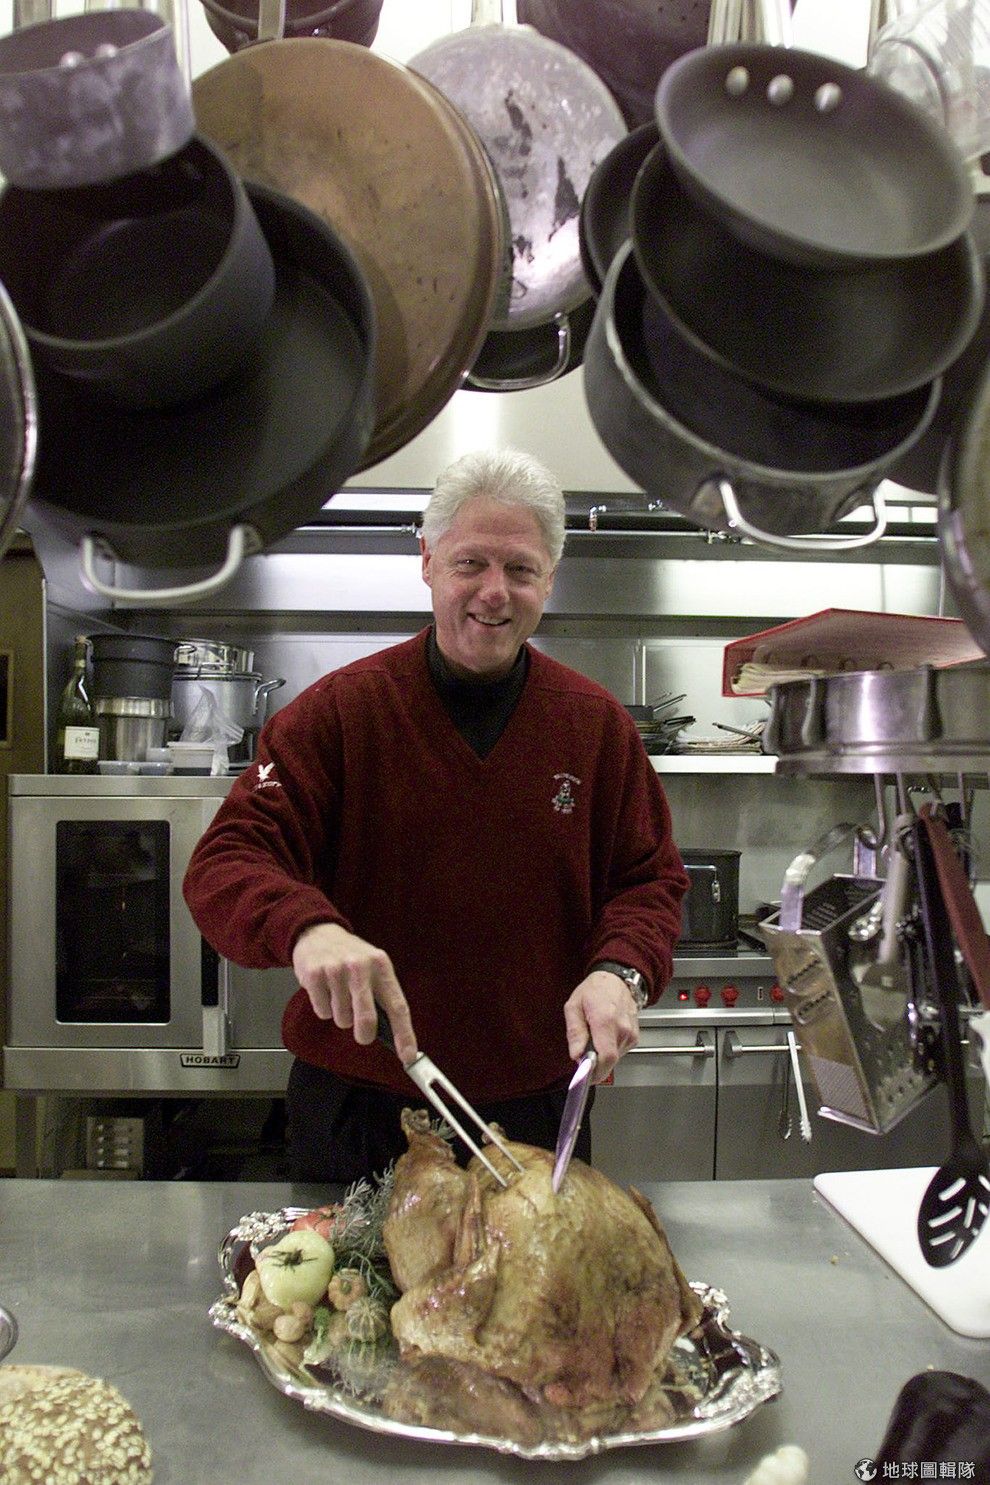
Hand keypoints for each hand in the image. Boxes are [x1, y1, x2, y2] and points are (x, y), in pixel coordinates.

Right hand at [291, 922, 417, 1064]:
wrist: (318, 933)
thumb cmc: (350, 956)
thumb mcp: (372, 967)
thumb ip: (381, 995)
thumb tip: (391, 1034)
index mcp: (381, 966)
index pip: (398, 1006)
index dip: (404, 1034)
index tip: (408, 1056)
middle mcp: (360, 967)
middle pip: (367, 1019)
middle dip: (365, 1034)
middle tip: (363, 1034)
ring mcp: (336, 970)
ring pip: (342, 1019)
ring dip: (341, 1015)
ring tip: (339, 995)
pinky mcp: (315, 975)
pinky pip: (322, 1012)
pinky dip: (324, 1007)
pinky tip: (325, 990)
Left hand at [562, 970, 640, 1081]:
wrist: (617, 979)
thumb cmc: (595, 990)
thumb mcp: (574, 1006)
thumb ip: (575, 1032)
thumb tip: (577, 1054)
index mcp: (605, 1021)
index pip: (606, 1057)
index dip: (595, 1071)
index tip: (585, 1075)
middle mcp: (622, 1029)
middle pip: (609, 1061)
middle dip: (595, 1063)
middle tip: (583, 1052)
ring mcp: (631, 1034)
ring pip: (614, 1058)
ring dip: (601, 1055)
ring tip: (595, 1035)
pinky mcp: (634, 1037)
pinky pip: (619, 1052)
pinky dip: (609, 1048)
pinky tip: (605, 1034)